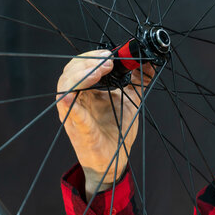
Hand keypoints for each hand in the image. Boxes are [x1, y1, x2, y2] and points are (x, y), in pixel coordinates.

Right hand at [56, 49, 153, 199]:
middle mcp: (78, 100)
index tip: (111, 55)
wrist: (116, 159)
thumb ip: (138, 81)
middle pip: (70, 72)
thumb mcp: (131, 100)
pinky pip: (70, 113)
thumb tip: (149, 63)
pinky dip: (68, 102)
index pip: (82, 66)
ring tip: (98, 72)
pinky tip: (70, 95)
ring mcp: (75, 114)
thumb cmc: (118, 130)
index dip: (93, 57)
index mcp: (89, 91)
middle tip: (108, 62)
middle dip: (88, 62)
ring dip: (80, 76)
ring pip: (65, 88)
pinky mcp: (79, 129)